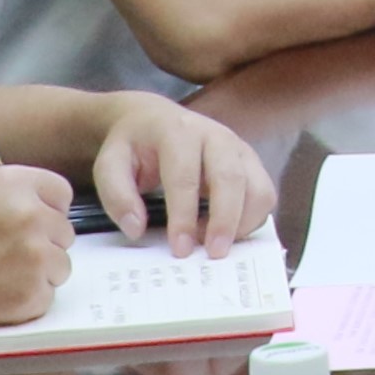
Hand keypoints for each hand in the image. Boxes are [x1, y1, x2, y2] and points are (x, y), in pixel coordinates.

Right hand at [0, 158, 76, 329]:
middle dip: (42, 242)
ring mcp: (34, 257)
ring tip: (0, 276)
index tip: (36, 221)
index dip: (47, 209)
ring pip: (60, 265)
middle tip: (8, 254)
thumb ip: (4, 187)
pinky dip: (27, 300)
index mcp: (14, 184)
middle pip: (63, 231)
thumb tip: (33, 195)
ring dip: (38, 272)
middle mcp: (31, 216)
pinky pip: (46, 295)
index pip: (61, 193)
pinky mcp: (30, 295)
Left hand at [88, 97, 276, 250]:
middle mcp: (216, 135)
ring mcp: (239, 148)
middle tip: (213, 254)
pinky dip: (251, 219)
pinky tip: (224, 231)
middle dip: (225, 220)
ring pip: (259, 187)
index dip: (184, 215)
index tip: (179, 248)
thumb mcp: (109, 165)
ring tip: (214, 244)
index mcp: (178, 132)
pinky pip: (265, 194)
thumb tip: (137, 229)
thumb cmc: (133, 146)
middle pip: (232, 179)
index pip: (185, 176)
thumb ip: (117, 195)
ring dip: (243, 222)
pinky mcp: (251, 162)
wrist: (153, 119)